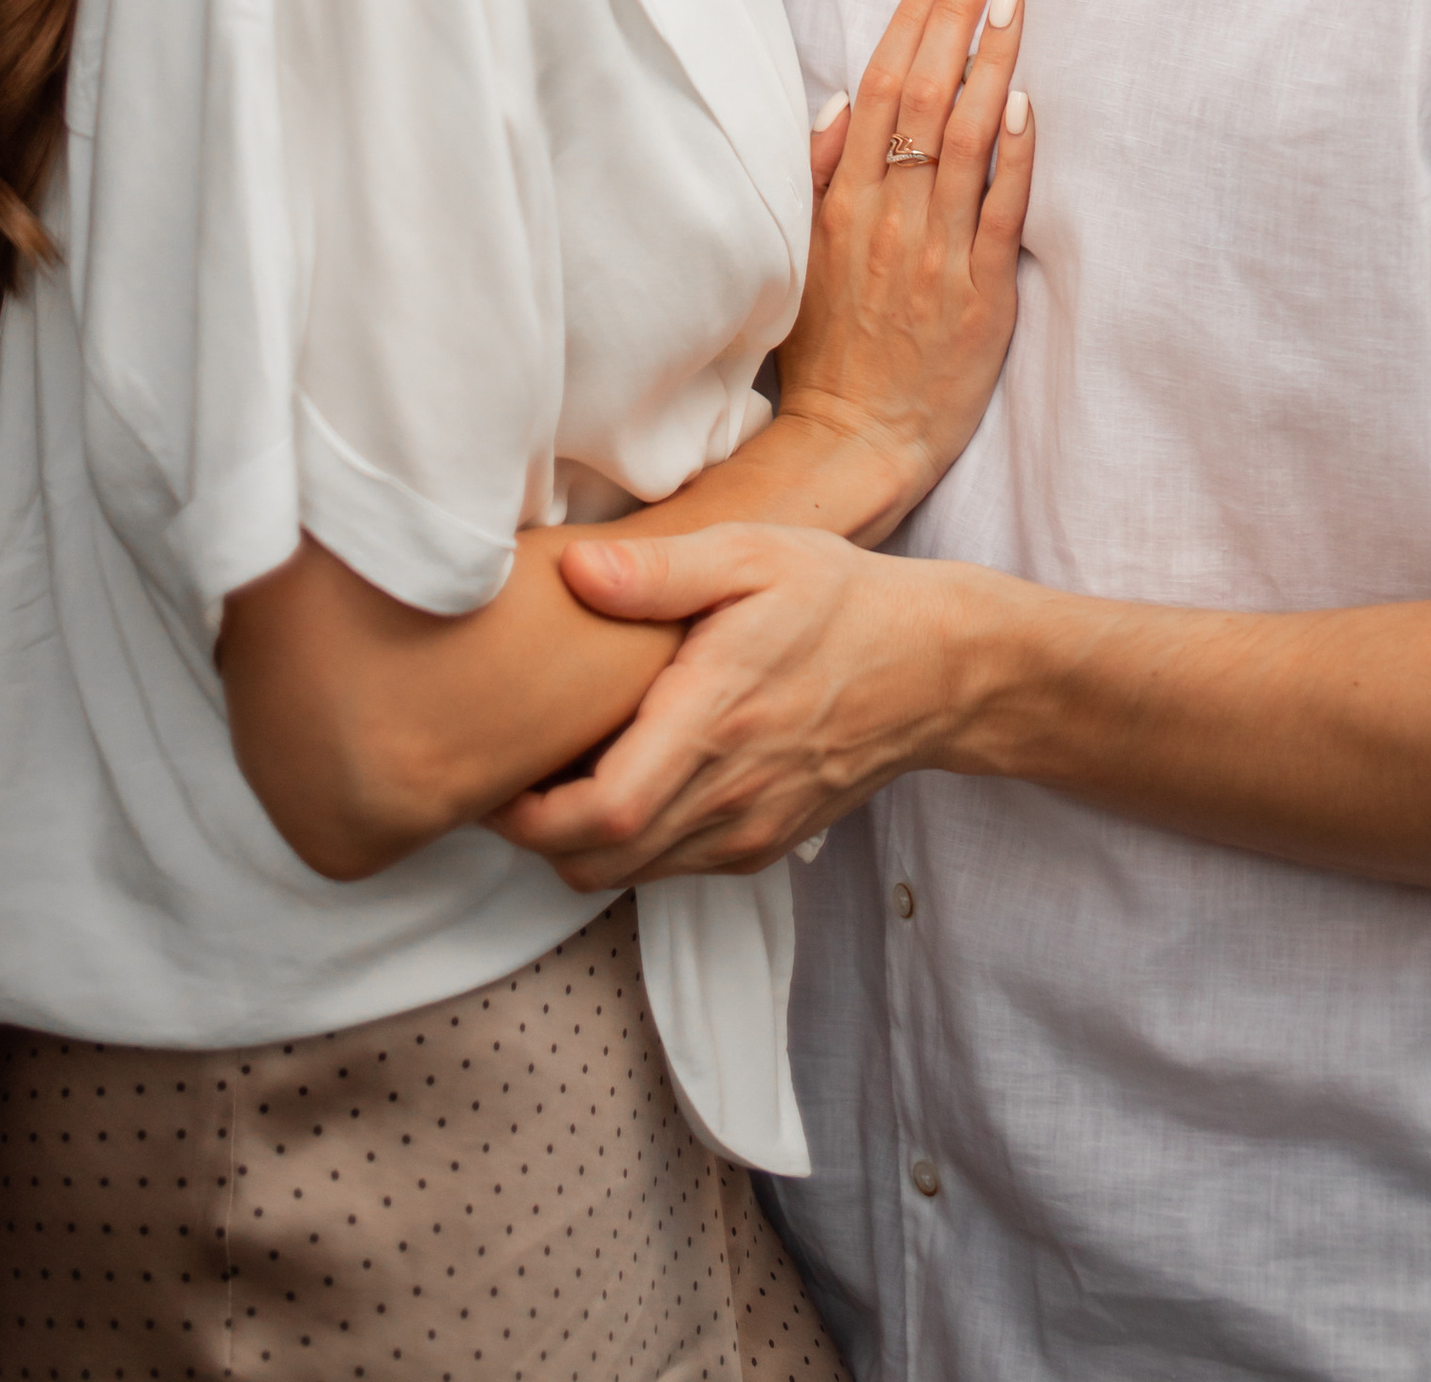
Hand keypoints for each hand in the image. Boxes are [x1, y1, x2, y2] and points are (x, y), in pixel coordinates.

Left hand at [488, 521, 979, 881]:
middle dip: (537, 835)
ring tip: (565, 774)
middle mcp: (730, 791)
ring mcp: (748, 828)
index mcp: (716, 718)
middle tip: (515, 772)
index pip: (600, 812)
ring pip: (628, 876)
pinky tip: (630, 780)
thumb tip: (577, 572)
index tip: (498, 772)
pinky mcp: (762, 845)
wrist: (932, 667)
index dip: (528, 814)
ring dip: (581, 843)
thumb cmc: (836, 598)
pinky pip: (671, 869)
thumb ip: (661, 568)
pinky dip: (632, 844)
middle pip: (596, 862)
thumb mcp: (753, 553)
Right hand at [774, 0, 1035, 528]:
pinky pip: (1000, 209)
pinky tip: (1028, 100)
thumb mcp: (799, 255)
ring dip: (991, 62)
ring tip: (1014, 1)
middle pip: (924, 95)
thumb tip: (835, 100)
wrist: (855, 436)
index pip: (880, 86)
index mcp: (844, 201)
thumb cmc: (829, 345)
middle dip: (955, 16)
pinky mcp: (980, 290)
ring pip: (967, 137)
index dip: (913, 19)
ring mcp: (936, 250)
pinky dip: (1014, 152)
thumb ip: (816, 177)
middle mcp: (888, 214)